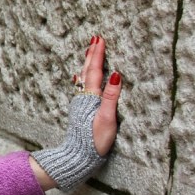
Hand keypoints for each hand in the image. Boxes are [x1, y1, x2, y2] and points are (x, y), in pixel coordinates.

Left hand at [77, 35, 120, 155]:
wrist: (78, 156)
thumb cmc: (94, 140)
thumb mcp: (107, 119)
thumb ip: (111, 97)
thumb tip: (116, 74)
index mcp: (91, 98)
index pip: (95, 71)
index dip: (98, 55)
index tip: (100, 39)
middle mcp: (83, 98)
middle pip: (87, 72)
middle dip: (92, 54)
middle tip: (94, 38)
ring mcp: (81, 104)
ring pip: (84, 78)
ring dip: (88, 64)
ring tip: (90, 52)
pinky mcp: (81, 111)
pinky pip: (84, 87)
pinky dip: (87, 77)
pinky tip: (85, 78)